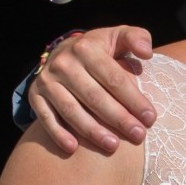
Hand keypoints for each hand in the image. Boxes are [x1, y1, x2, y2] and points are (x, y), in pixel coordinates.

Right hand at [29, 25, 156, 153]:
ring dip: (92, 131)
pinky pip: (45, 117)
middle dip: (119, 119)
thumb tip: (146, 53)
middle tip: (138, 135)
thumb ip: (137, 38)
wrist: (63, 51)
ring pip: (71, 110)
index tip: (150, 118)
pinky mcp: (35, 95)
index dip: (134, 99)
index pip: (114, 78)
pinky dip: (57, 134)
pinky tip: (73, 148)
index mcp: (88, 48)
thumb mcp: (118, 36)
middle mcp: (64, 63)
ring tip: (112, 146)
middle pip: (94, 97)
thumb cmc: (101, 49)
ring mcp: (47, 80)